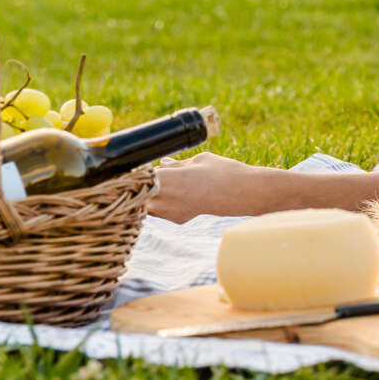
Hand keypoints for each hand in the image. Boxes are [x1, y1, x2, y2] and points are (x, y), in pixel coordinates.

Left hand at [149, 151, 281, 222]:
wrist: (242, 193)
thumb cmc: (222, 172)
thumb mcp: (198, 160)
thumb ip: (176, 164)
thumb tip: (161, 163)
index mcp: (165, 179)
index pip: (137, 177)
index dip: (135, 171)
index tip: (137, 165)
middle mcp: (164, 199)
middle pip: (137, 194)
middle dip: (138, 185)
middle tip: (144, 174)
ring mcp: (170, 212)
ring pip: (146, 204)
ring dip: (148, 195)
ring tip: (160, 183)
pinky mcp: (178, 219)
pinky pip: (161, 211)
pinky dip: (162, 203)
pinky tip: (176, 193)